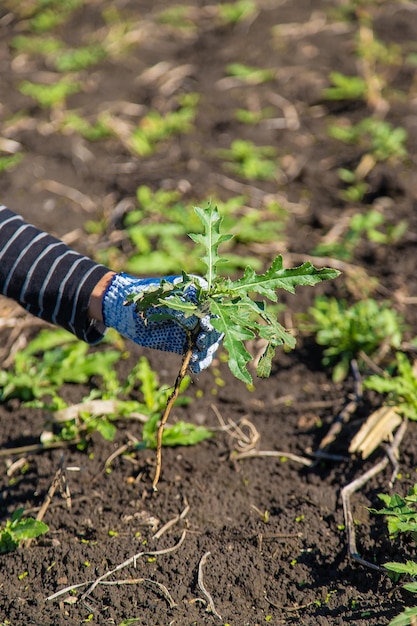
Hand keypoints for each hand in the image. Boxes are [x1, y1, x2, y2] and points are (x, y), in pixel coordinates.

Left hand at [101, 273, 221, 372]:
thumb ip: (175, 306)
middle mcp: (200, 311)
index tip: (204, 325)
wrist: (126, 311)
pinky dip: (199, 362)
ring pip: (209, 342)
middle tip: (200, 344)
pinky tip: (194, 368)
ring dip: (206, 352)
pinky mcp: (186, 343)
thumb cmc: (141, 297)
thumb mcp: (157, 297)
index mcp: (197, 292)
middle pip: (216, 326)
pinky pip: (198, 354)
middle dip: (210, 336)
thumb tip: (192, 320)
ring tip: (195, 358)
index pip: (212, 305)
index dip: (212, 316)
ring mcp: (194, 328)